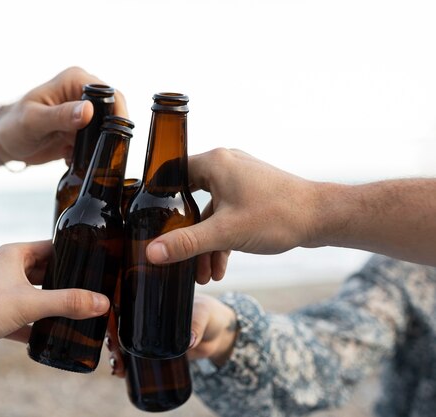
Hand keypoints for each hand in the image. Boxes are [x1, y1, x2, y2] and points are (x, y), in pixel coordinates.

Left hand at [0, 66, 127, 165]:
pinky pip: (98, 142)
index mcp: (74, 80)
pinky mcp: (82, 130)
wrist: (3, 141)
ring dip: (100, 146)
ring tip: (82, 155)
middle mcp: (82, 93)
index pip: (109, 93)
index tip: (119, 134)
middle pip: (114, 111)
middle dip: (111, 133)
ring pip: (108, 130)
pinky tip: (72, 158)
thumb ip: (61, 116)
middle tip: (103, 151)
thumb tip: (88, 111)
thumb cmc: (12, 125)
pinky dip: (91, 154)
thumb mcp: (34, 121)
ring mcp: (84, 113)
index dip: (119, 112)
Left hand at [0, 241, 110, 374]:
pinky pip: (26, 320)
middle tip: (95, 290)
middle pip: (47, 272)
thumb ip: (67, 302)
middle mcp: (8, 272)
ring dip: (55, 306)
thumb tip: (101, 302)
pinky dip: (40, 327)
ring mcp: (2, 296)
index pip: (52, 247)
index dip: (74, 253)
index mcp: (14, 256)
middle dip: (69, 282)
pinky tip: (56, 337)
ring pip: (37, 297)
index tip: (97, 262)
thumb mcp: (28, 303)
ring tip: (82, 313)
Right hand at [106, 293, 237, 375]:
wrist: (218, 334)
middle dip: (110, 337)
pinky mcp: (151, 350)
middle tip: (114, 351)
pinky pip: (132, 355)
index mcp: (151, 296)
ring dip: (115, 353)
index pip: (123, 300)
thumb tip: (190, 341)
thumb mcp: (203, 314)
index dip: (110, 311)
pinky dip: (124, 364)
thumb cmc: (208, 313)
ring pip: (122, 341)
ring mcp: (146, 333)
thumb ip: (197, 325)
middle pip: (118, 323)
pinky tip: (119, 372)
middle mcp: (144, 313)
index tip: (108, 324)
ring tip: (117, 367)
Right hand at [146, 148, 317, 280]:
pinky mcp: (252, 193)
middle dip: (186, 235)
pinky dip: (223, 240)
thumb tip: (151, 252)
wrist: (322, 217)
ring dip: (206, 244)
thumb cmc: (277, 216)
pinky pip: (227, 216)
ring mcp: (240, 179)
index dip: (158, 198)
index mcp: (214, 163)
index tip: (149, 221)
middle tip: (177, 258)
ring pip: (211, 213)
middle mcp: (225, 165)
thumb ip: (186, 244)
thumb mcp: (225, 233)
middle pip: (190, 200)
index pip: (171, 174)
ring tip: (204, 275)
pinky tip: (220, 268)